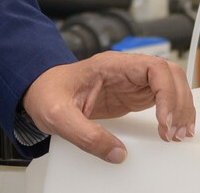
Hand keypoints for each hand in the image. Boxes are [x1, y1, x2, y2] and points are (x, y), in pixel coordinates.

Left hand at [23, 52, 195, 163]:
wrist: (37, 92)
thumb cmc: (45, 94)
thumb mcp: (58, 116)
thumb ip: (86, 135)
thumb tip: (117, 154)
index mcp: (109, 65)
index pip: (153, 68)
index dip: (167, 94)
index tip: (165, 120)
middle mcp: (123, 70)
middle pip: (169, 74)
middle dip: (179, 102)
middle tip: (175, 131)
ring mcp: (129, 82)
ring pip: (170, 85)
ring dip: (180, 108)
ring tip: (177, 133)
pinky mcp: (130, 96)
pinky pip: (162, 99)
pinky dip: (173, 113)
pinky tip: (171, 129)